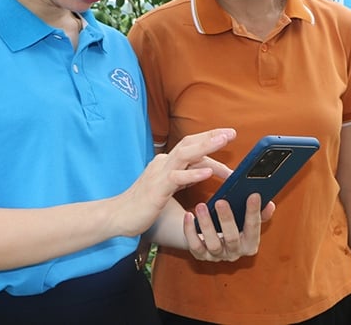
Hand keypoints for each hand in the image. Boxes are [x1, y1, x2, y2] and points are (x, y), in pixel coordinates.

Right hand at [113, 128, 236, 236]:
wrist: (118, 216)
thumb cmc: (143, 204)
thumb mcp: (169, 187)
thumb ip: (185, 177)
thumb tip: (206, 170)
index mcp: (166, 162)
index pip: (190, 146)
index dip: (209, 140)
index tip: (227, 136)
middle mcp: (163, 163)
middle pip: (189, 143)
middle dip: (211, 136)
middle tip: (232, 133)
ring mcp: (159, 174)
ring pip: (185, 154)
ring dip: (206, 146)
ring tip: (224, 141)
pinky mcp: (157, 189)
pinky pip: (177, 178)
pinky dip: (193, 174)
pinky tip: (207, 172)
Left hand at [185, 193, 275, 261]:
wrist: (212, 239)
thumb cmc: (233, 225)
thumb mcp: (247, 221)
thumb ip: (259, 213)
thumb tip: (270, 204)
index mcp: (250, 244)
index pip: (254, 228)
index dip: (254, 212)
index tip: (253, 195)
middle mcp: (235, 253)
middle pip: (232, 238)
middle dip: (227, 219)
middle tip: (221, 201)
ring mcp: (217, 256)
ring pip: (212, 243)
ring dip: (206, 224)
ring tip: (201, 206)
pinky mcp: (200, 255)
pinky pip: (194, 246)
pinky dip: (190, 231)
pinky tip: (188, 215)